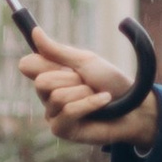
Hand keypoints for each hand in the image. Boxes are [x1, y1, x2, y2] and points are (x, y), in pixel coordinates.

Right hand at [19, 23, 159, 154]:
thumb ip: (57, 51)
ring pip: (57, 97)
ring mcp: (52, 114)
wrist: (133, 104)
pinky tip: (103, 102)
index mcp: (50, 75)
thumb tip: (34, 32)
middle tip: (87, 82)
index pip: (27, 65)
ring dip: (84, 92)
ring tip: (95, 94)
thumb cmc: (110, 81)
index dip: (45, 62)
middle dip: (71, 78)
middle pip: (42, 81)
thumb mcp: (85, 61)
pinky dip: (90, 104)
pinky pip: (68, 112)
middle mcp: (46, 95)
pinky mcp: (61, 130)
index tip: (67, 64)